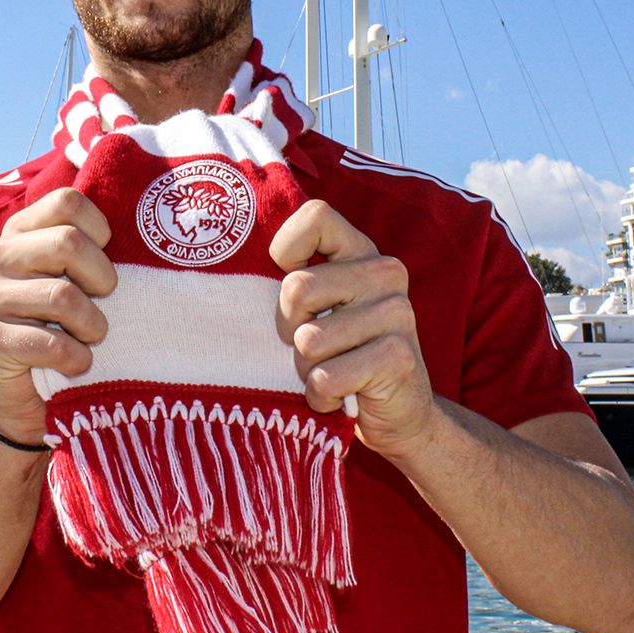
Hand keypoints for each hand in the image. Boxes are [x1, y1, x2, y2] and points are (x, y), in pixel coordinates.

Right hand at [0, 188, 116, 446]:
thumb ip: (94, 248)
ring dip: (93, 326)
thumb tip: (146, 224)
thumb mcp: (80, 281)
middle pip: (68, 243)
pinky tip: (76, 365)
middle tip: (103, 306)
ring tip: (90, 338)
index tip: (103, 265)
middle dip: (102, 281)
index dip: (100, 234)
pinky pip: (51, 343)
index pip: (67, 202)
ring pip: (63, 296)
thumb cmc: (67, 330)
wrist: (29, 400)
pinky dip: (77, 359)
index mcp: (19, 232)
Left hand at [271, 200, 439, 459]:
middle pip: (297, 288)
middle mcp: (385, 273)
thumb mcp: (319, 308)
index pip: (316, 216)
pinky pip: (326, 377)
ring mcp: (396, 314)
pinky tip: (340, 397)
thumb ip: (295, 279)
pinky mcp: (398, 358)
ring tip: (330, 374)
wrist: (401, 416)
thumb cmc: (342, 356)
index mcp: (362, 252)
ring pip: (308, 340)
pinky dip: (321, 396)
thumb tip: (232, 260)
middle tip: (311, 348)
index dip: (285, 250)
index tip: (286, 281)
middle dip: (288, 330)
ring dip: (306, 370)